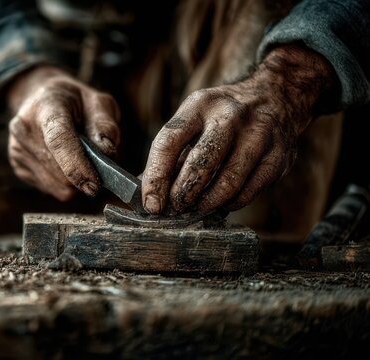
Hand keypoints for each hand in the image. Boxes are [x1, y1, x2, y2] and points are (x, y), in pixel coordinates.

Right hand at [6, 66, 120, 199]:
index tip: (94, 185)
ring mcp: (17, 148)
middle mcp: (24, 128)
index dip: (77, 165)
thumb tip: (107, 152)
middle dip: (83, 173)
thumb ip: (104, 124)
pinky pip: (49, 188)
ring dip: (74, 180)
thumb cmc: (73, 101)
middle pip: (59, 170)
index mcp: (45, 107)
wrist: (39, 98)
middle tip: (96, 160)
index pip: (58, 140)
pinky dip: (63, 181)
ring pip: (56, 185)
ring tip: (77, 157)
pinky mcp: (17, 165)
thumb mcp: (96, 101)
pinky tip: (62, 161)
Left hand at [142, 44, 335, 213]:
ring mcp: (258, 135)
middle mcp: (230, 116)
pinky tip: (220, 203)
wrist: (276, 96)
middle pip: (200, 163)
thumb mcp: (193, 118)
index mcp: (199, 105)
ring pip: (228, 183)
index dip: (156, 178)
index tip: (151, 203)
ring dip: (206, 203)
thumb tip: (149, 195)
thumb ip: (171, 153)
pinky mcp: (278, 156)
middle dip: (182, 194)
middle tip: (174, 209)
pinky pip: (248, 192)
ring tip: (195, 209)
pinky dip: (230, 204)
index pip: (168, 143)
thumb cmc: (222, 116)